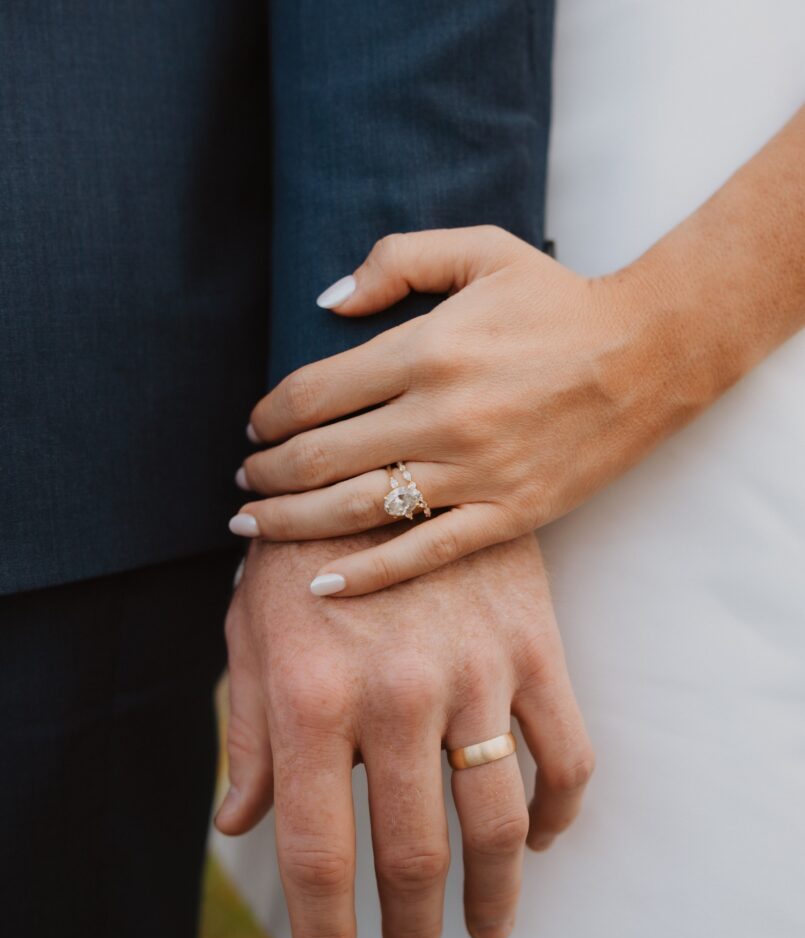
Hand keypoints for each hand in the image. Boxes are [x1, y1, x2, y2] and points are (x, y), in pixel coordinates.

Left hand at [215, 529, 593, 937]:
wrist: (381, 456)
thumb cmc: (301, 548)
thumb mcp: (252, 630)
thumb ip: (248, 731)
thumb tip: (241, 821)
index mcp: (310, 699)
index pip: (319, 853)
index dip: (326, 930)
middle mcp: (394, 696)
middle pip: (414, 857)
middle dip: (413, 930)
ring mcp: (473, 670)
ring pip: (500, 823)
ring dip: (495, 895)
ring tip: (485, 926)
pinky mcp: (531, 644)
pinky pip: (566, 754)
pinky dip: (559, 811)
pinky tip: (539, 835)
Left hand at [233, 226, 674, 594]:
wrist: (648, 354)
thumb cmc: (558, 301)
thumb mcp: (480, 250)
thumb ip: (396, 261)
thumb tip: (326, 301)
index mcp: (425, 350)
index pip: (312, 393)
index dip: (267, 416)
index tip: (254, 429)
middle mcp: (440, 416)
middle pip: (319, 458)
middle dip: (266, 475)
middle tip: (243, 483)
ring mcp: (474, 473)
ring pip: (355, 510)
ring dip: (290, 523)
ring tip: (251, 527)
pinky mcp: (506, 515)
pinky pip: (422, 554)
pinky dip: (367, 575)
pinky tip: (321, 585)